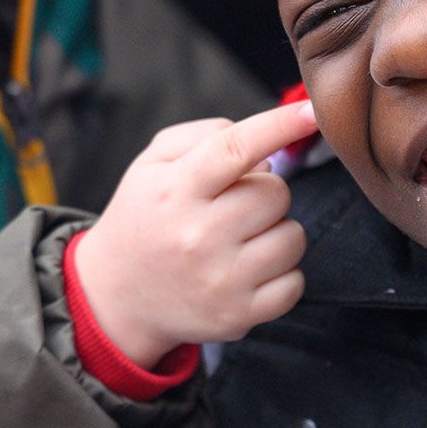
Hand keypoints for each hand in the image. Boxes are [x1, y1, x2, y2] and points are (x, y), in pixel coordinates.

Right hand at [73, 100, 316, 368]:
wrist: (116, 295)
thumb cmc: (145, 217)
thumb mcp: (152, 163)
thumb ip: (205, 136)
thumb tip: (266, 150)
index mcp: (175, 190)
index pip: (236, 148)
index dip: (279, 125)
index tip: (310, 112)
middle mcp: (197, 236)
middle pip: (276, 193)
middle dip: (265, 192)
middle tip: (236, 205)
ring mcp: (220, 280)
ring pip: (293, 237)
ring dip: (277, 232)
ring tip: (242, 238)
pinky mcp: (237, 315)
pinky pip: (295, 282)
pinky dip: (282, 273)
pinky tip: (250, 269)